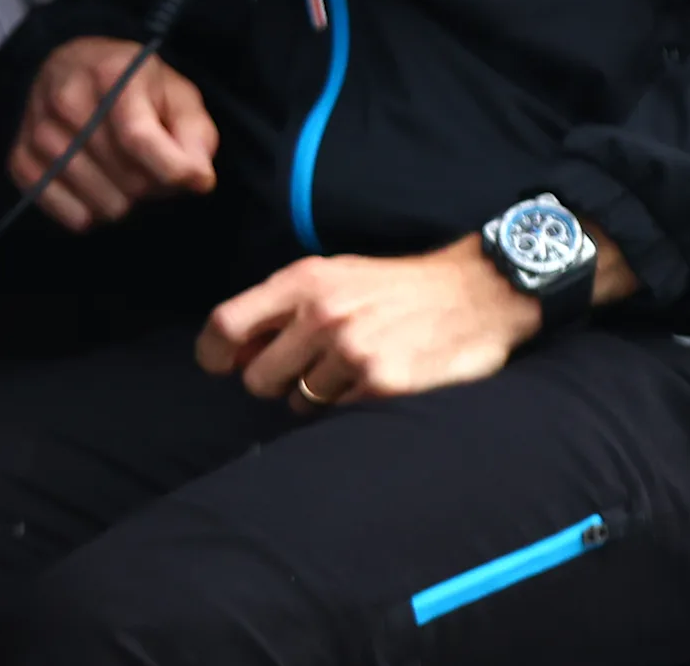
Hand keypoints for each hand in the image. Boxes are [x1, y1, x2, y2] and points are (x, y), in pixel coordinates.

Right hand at [10, 36, 218, 230]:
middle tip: (151, 167)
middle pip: (125, 176)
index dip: (173, 171)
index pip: (138, 139)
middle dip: (150, 185)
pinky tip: (96, 191)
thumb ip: (195, 135)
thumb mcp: (178, 96)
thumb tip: (197, 177)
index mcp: (111, 72)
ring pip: (97, 200)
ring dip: (121, 201)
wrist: (73, 69)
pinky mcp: (20, 157)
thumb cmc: (135, 88)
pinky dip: (86, 213)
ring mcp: (38, 128)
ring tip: (124, 177)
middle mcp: (66, 96)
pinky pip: (63, 210)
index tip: (193, 179)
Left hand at [196, 237, 539, 412]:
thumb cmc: (395, 287)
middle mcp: (321, 316)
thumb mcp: (334, 276)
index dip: (213, 353)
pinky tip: (376, 378)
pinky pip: (339, 412)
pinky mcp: (383, 383)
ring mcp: (352, 351)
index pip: (226, 324)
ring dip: (316, 395)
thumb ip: (281, 307)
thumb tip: (234, 353)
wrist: (476, 292)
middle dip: (274, 381)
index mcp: (302, 282)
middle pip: (257, 377)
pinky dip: (350, 403)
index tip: (219, 366)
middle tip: (305, 369)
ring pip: (299, 401)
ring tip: (351, 368)